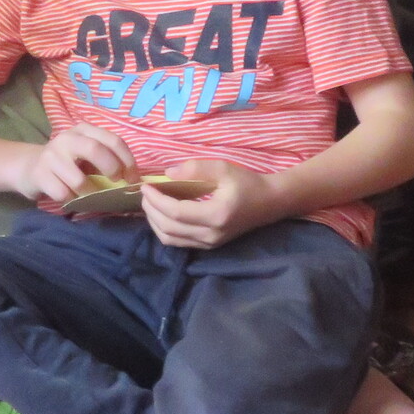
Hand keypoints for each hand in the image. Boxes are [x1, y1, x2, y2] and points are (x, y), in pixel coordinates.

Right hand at [19, 124, 134, 202]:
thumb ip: (107, 159)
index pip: (113, 140)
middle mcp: (67, 138)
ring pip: (79, 180)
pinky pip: (63, 194)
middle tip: (116, 183)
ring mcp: (51, 156)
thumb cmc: (67, 163)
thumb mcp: (86, 154)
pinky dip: (71, 201)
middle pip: (95, 150)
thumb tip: (134, 178)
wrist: (29, 168)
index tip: (133, 179)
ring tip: (89, 195)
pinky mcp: (39, 174)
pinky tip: (70, 197)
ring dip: (89, 193)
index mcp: (84, 130)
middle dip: (111, 169)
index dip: (128, 161)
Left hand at [141, 160, 282, 249]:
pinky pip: (178, 242)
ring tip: (150, 204)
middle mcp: (211, 235)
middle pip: (168, 228)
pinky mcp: (208, 245)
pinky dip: (164, 229)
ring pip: (170, 239)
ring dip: (154, 222)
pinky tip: (162, 214)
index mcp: (215, 215)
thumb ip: (195, 169)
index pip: (175, 212)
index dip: (156, 200)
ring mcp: (209, 243)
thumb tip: (167, 174)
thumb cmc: (247, 183)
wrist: (269, 203)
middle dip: (151, 210)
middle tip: (144, 194)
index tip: (145, 186)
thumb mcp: (224, 168)